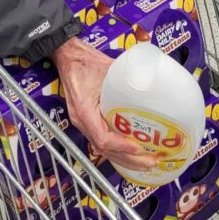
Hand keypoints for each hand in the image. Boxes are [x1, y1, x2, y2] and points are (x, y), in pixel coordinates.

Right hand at [52, 37, 157, 172]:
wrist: (68, 56)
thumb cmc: (84, 61)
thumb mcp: (107, 69)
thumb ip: (127, 79)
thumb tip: (150, 84)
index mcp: (84, 110)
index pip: (102, 139)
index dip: (121, 146)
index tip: (138, 148)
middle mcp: (81, 121)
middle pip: (104, 150)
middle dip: (128, 160)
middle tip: (150, 162)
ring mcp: (83, 122)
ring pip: (102, 149)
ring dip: (123, 158)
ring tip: (144, 162)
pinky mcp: (87, 120)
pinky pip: (101, 141)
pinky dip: (116, 149)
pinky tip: (131, 152)